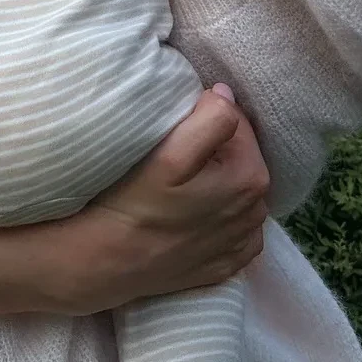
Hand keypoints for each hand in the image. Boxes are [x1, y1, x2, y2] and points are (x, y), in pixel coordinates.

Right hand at [51, 86, 269, 316]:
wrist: (105, 262)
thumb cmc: (134, 203)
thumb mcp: (170, 153)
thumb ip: (210, 120)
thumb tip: (227, 97)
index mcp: (250, 178)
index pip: (238, 124)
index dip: (207, 116)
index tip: (177, 126)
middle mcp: (256, 212)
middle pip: (240, 157)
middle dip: (215, 147)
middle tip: (174, 151)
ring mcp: (241, 242)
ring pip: (237, 191)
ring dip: (217, 179)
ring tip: (178, 182)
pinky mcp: (226, 264)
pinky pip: (233, 227)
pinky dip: (219, 215)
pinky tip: (191, 213)